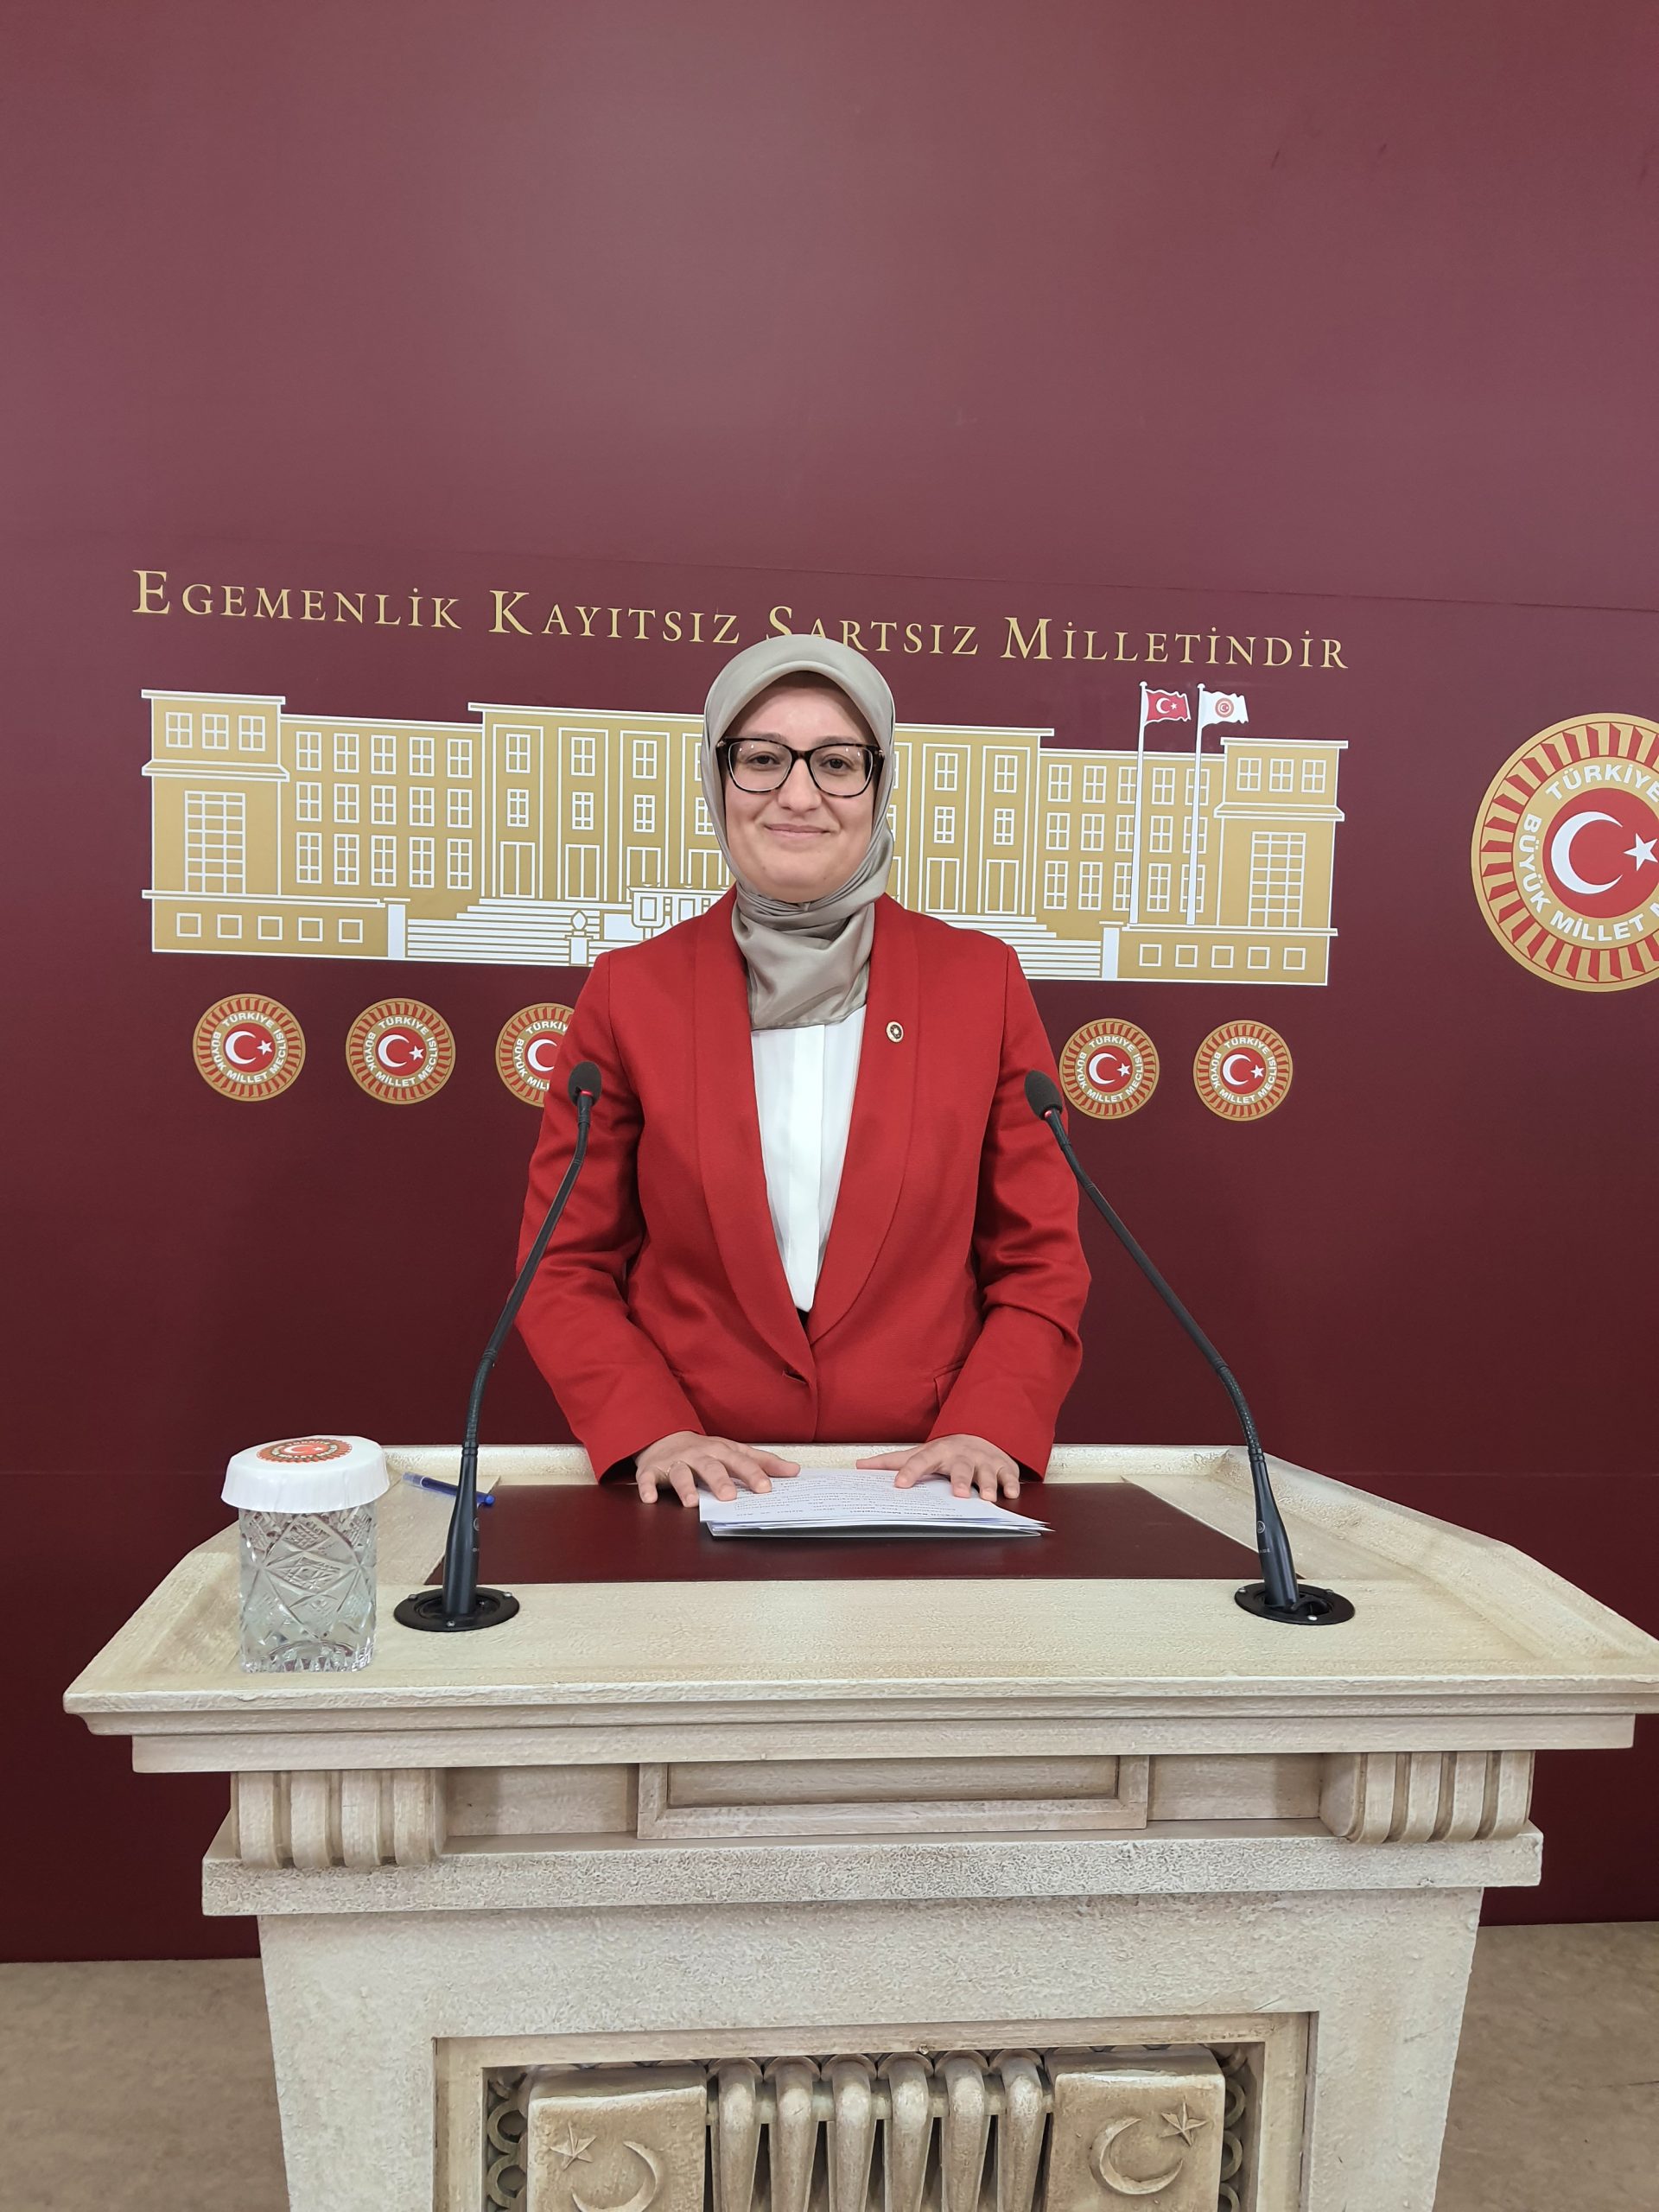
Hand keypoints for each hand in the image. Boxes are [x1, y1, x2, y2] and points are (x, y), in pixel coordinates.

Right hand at [633, 1432, 799, 1505]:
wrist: (663, 1436)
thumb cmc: (704, 1450)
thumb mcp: (733, 1451)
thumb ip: (762, 1462)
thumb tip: (794, 1471)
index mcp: (720, 1451)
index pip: (740, 1462)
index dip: (753, 1474)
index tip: (766, 1488)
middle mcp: (698, 1455)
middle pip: (711, 1467)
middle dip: (720, 1481)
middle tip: (729, 1496)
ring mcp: (675, 1462)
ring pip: (681, 1473)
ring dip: (685, 1486)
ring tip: (691, 1503)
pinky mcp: (652, 1470)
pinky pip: (647, 1478)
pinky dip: (647, 1487)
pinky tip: (650, 1498)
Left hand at [856, 1436, 1020, 1501]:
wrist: (982, 1435)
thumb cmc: (946, 1451)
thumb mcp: (920, 1453)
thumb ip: (892, 1462)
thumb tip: (859, 1466)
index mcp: (938, 1452)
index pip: (921, 1462)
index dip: (910, 1472)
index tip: (900, 1485)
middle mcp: (962, 1455)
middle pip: (960, 1468)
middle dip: (960, 1480)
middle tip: (958, 1494)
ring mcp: (984, 1461)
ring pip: (987, 1473)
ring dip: (987, 1485)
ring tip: (988, 1498)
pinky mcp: (1004, 1467)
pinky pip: (1009, 1476)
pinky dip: (1011, 1485)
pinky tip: (1011, 1494)